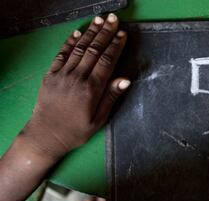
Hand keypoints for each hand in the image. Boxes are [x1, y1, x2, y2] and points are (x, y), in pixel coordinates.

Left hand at [20, 13, 128, 159]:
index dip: (115, 46)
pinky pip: (62, 54)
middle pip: (94, 50)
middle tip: (114, 19)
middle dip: (105, 33)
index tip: (122, 34)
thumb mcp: (99, 119)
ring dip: (90, 33)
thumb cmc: (76, 131)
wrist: (46, 135)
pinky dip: (70, 42)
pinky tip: (78, 33)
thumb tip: (125, 79)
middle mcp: (77, 78)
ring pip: (79, 48)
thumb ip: (111, 97)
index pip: (107, 61)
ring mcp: (62, 74)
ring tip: (100, 20)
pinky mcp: (50, 74)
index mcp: (91, 89)